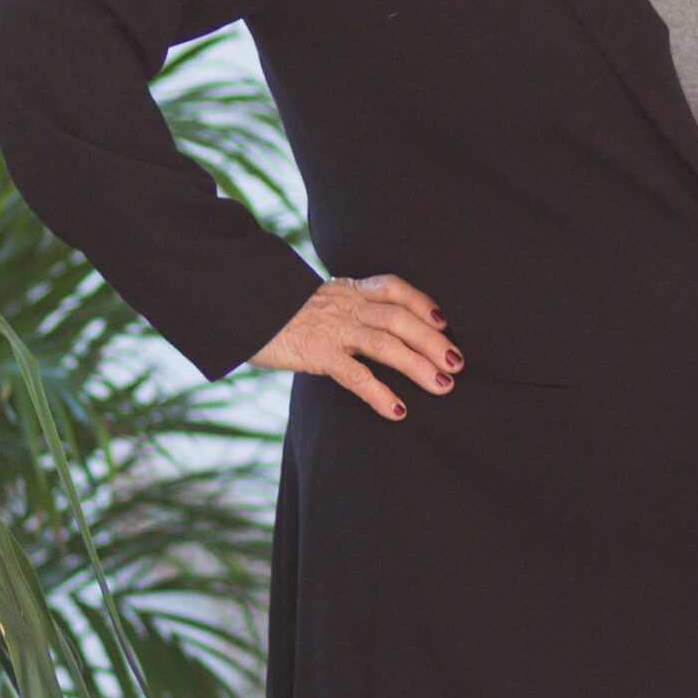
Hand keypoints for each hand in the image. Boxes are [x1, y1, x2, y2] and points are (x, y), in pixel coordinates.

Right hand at [249, 273, 459, 419]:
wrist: (240, 308)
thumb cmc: (279, 312)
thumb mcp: (318, 301)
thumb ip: (345, 309)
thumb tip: (375, 329)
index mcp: (348, 289)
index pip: (394, 287)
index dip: (422, 302)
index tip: (444, 322)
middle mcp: (346, 305)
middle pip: (399, 317)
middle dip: (431, 340)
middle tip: (457, 362)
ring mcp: (333, 329)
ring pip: (386, 344)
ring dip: (418, 365)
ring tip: (443, 384)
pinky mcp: (317, 353)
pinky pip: (355, 375)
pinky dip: (380, 393)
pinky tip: (398, 410)